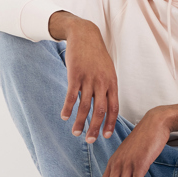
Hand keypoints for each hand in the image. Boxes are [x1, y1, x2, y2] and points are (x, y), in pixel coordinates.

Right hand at [50, 11, 118, 142]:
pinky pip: (71, 96)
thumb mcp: (108, 71)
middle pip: (100, 111)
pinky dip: (67, 108)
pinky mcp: (75, 75)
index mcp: (112, 83)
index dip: (110, 123)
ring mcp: (89, 79)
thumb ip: (107, 87)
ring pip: (85, 106)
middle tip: (91, 141)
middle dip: (95, 128)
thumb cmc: (97, 55)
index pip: (114, 108)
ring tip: (76, 133)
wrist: (85, 35)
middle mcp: (102, 83)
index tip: (105, 135)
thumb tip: (105, 105)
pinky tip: (64, 117)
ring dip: (80, 122)